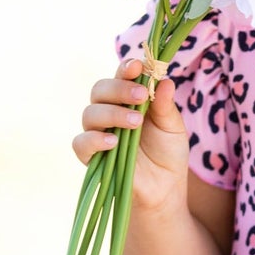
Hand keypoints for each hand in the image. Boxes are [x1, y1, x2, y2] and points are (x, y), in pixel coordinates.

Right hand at [72, 57, 190, 213]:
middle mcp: (109, 111)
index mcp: (128, 98)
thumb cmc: (168, 153)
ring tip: (136, 123)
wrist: (165, 188)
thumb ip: (165, 106)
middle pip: (100, 89)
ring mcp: (98, 132)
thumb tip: (164, 80)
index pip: (120, 76)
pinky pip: (81, 143)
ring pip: (90, 113)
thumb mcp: (173, 128)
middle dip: (119, 88)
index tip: (137, 66)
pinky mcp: (91, 156)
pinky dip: (95, 140)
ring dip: (112, 113)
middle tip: (141, 96)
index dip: (126, 69)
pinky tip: (114, 142)